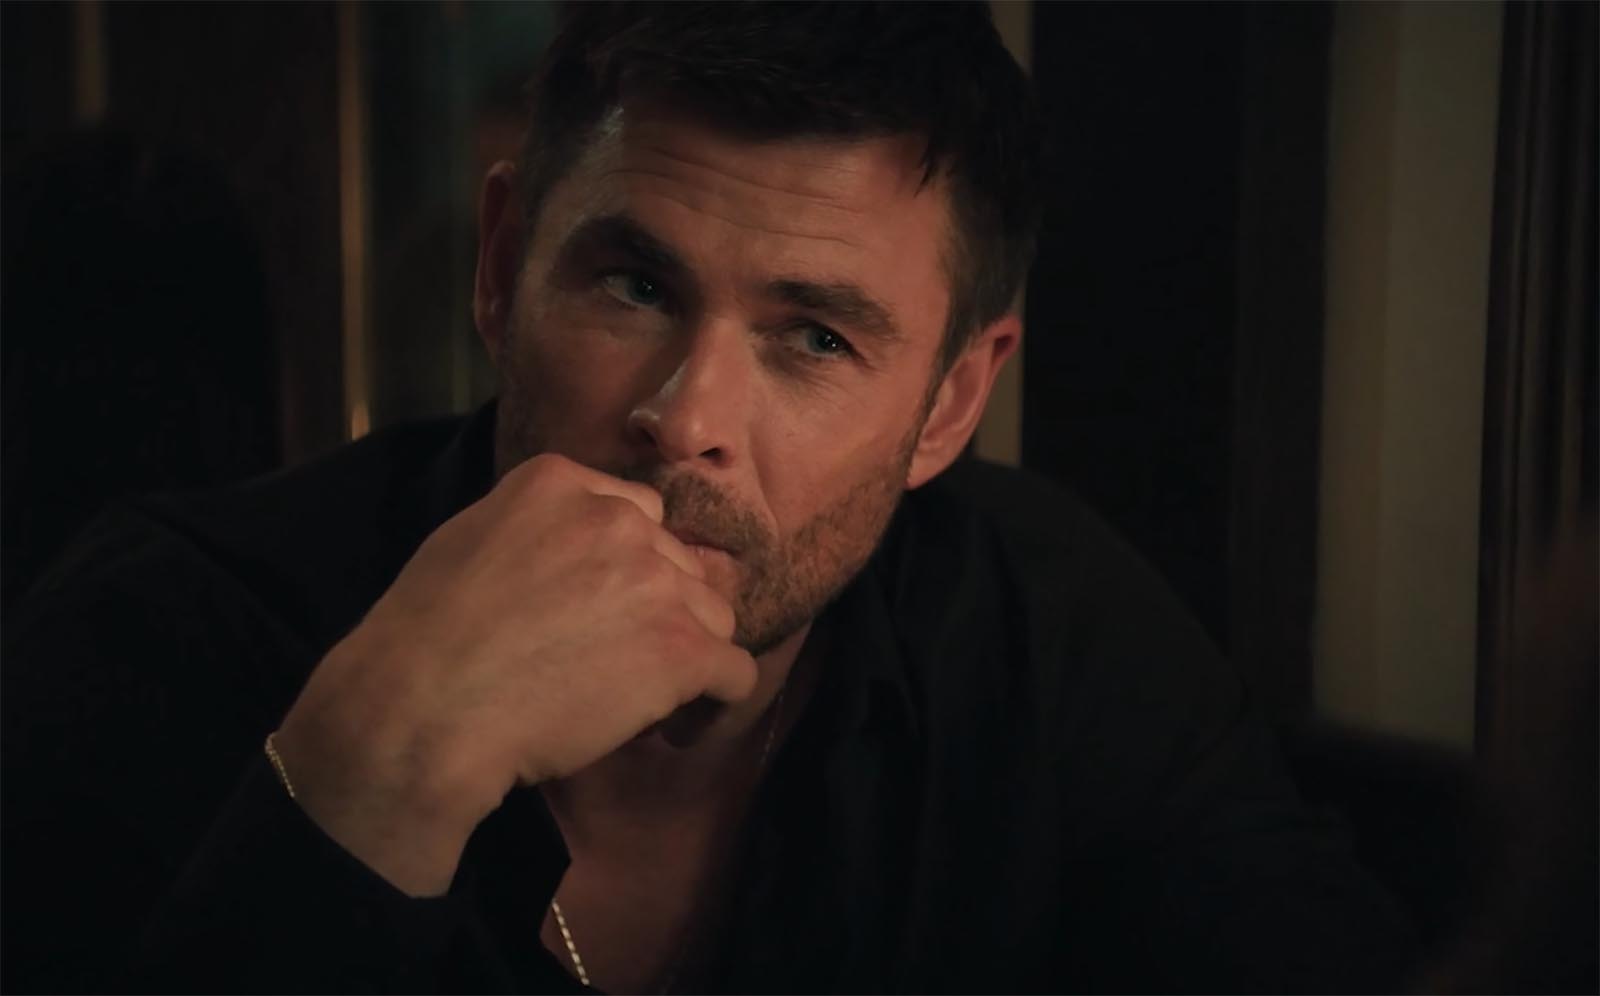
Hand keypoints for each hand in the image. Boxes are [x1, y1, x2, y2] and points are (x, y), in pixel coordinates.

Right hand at [271, 453, 758, 894]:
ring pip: (712, 615)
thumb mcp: (469, 540)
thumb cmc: (424, 640)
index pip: (636, 515)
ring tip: (640, 696)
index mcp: (562, 483)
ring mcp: (655, 582)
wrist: (421, 710)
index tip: (603, 610)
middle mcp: (619, 520)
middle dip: (656, 609)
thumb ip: (538, 528)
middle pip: (678, 563)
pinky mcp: (681, 649)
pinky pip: (734, 672)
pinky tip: (682, 721)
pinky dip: (715, 699)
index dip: (626, 568)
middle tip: (614, 660)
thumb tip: (575, 548)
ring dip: (687, 652)